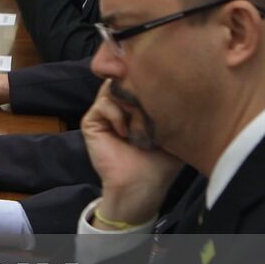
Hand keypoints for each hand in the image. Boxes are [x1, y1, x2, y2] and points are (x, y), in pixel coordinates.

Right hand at [81, 80, 181, 225]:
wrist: (141, 184)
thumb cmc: (160, 161)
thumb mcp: (171, 129)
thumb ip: (170, 106)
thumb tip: (172, 83)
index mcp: (138, 106)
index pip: (139, 79)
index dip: (148, 79)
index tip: (160, 86)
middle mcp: (119, 106)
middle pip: (124, 79)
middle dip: (137, 86)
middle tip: (150, 102)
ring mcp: (104, 112)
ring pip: (113, 88)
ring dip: (129, 102)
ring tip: (140, 120)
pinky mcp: (92, 121)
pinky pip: (103, 104)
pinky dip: (117, 115)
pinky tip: (126, 133)